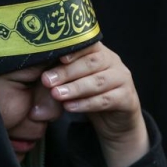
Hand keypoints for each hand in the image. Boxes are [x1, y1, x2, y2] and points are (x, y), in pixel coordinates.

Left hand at [42, 42, 148, 166]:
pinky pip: (106, 100)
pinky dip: (86, 104)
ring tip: (56, 94)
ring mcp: (122, 80)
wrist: (116, 121)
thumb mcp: (76, 82)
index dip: (72, 49)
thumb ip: (62, 75)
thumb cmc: (91, 96)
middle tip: (47, 80)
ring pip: (99, 81)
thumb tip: (38, 75)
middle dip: (67, 71)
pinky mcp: (127, 99)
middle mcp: (113, 62)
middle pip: (91, 62)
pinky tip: (70, 107)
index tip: (54, 56)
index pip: (87, 44)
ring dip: (75, 88)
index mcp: (100, 52)